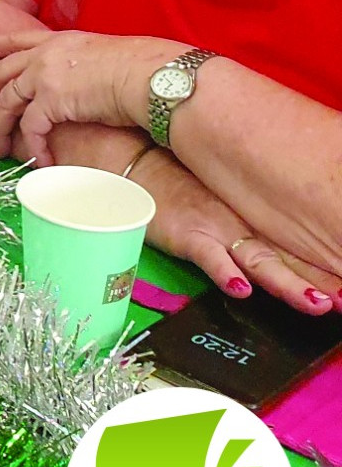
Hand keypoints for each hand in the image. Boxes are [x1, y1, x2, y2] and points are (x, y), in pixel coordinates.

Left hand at [0, 30, 185, 164]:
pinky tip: (41, 163)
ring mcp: (44, 75)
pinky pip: (30, 129)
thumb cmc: (144, 70)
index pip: (14, 39)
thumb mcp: (104, 56)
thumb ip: (83, 66)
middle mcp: (45, 54)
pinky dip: (33, 149)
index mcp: (59, 41)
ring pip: (6, 103)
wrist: (153, 76)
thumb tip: (85, 84)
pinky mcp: (50, 100)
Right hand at [132, 150, 338, 314]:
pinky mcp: (189, 234)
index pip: (304, 252)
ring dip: (289, 283)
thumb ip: (259, 228)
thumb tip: (287, 259)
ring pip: (262, 262)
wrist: (143, 163)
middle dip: (322, 284)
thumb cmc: (185, 187)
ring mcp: (220, 230)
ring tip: (315, 303)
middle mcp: (248, 227)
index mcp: (260, 223)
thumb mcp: (231, 204)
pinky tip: (241, 289)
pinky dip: (226, 273)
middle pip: (292, 261)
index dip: (329, 271)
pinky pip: (209, 256)